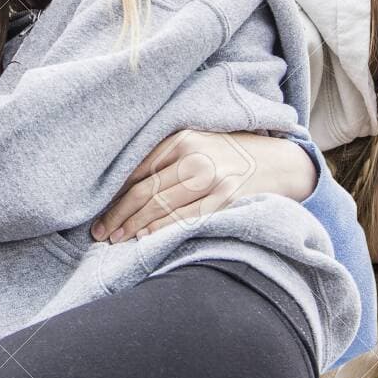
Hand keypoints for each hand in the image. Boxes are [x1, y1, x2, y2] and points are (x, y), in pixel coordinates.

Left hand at [91, 130, 316, 243]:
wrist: (281, 162)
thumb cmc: (232, 153)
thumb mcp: (199, 141)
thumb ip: (166, 156)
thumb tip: (123, 185)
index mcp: (183, 137)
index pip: (137, 169)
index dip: (114, 194)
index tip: (96, 212)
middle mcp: (196, 156)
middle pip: (145, 190)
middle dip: (117, 215)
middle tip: (98, 233)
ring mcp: (212, 179)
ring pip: (160, 206)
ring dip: (133, 226)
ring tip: (115, 240)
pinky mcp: (226, 200)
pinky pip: (185, 219)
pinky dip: (161, 230)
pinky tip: (144, 239)